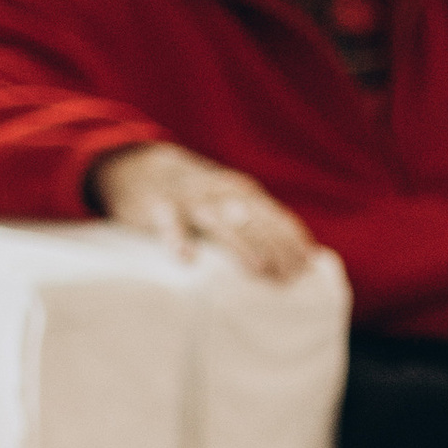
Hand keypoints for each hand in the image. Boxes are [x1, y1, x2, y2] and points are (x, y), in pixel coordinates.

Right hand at [90, 141, 314, 281]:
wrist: (141, 169)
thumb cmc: (196, 199)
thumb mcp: (230, 204)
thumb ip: (259, 225)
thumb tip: (302, 260)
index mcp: (243, 194)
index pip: (276, 218)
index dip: (292, 242)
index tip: (306, 269)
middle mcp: (222, 194)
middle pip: (255, 221)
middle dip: (275, 249)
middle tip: (287, 278)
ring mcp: (191, 200)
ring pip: (219, 221)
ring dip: (241, 244)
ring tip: (258, 269)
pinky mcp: (159, 207)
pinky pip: (169, 223)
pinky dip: (177, 239)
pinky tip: (186, 258)